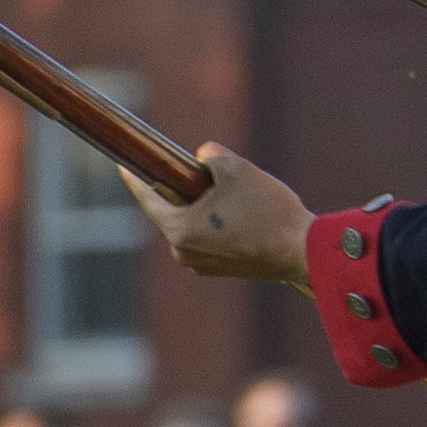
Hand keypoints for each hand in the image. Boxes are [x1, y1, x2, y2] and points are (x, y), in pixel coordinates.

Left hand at [131, 145, 316, 286]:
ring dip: (207, 208)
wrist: (304, 250)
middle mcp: (184, 252)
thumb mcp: (238, 169)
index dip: (134, 178)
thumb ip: (211, 156)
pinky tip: (245, 213)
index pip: (148, 199)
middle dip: (187, 191)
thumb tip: (202, 157)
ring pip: (195, 225)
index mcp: (179, 229)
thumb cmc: (269, 211)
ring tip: (236, 194)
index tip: (122, 166)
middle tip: (204, 173)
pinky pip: (212, 240)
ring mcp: (203, 265)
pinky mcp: (224, 270)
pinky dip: (220, 224)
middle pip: (175, 212)